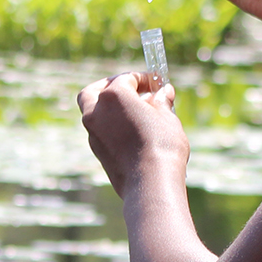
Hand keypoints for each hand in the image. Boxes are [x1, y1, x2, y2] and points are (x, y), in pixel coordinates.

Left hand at [78, 72, 186, 196]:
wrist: (150, 183)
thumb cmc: (162, 145)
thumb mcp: (167, 117)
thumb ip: (161, 102)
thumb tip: (164, 93)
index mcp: (113, 96)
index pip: (126, 78)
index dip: (143, 79)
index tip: (156, 84)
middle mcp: (96, 112)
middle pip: (95, 91)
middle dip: (111, 87)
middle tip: (132, 90)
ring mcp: (93, 133)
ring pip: (95, 113)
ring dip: (111, 109)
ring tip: (138, 113)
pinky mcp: (97, 151)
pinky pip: (101, 131)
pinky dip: (112, 126)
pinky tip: (133, 131)